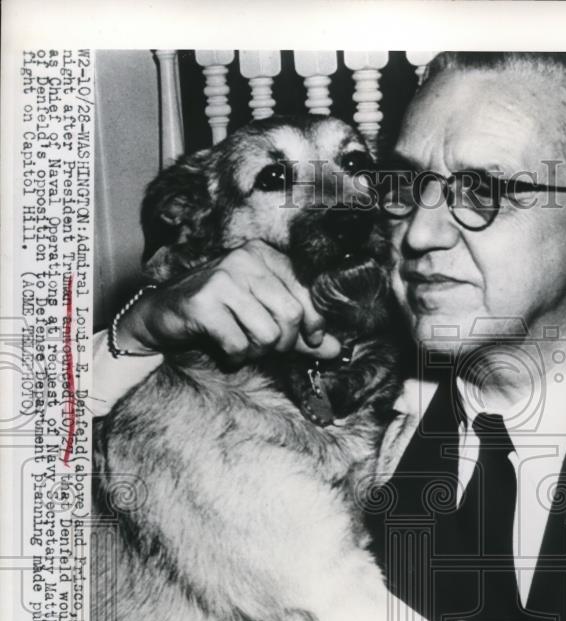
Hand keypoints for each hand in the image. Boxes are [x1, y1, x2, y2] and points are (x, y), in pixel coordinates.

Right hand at [115, 239, 341, 363]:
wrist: (163, 316)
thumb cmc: (220, 316)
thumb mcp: (265, 319)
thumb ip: (302, 333)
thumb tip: (338, 350)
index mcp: (265, 256)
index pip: (308, 294)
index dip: (315, 325)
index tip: (312, 340)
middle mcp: (245, 259)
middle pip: (291, 316)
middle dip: (283, 344)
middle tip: (266, 347)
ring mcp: (223, 278)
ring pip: (267, 334)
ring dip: (257, 351)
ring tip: (241, 345)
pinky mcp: (203, 302)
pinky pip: (239, 344)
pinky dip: (235, 356)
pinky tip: (223, 348)